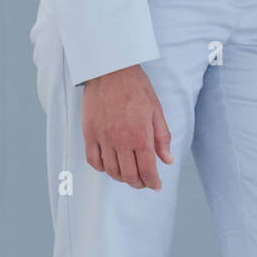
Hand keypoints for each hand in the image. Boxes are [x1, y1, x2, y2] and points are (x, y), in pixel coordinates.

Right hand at [82, 64, 172, 190]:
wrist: (110, 70)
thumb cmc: (135, 86)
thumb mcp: (156, 109)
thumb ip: (162, 137)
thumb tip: (167, 160)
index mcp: (140, 135)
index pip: (147, 169)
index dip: (152, 182)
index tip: (156, 186)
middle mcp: (120, 140)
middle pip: (129, 174)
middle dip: (139, 183)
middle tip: (145, 182)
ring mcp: (103, 138)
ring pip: (111, 170)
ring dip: (121, 178)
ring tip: (130, 176)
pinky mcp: (89, 134)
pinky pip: (93, 160)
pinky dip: (102, 168)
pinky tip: (110, 166)